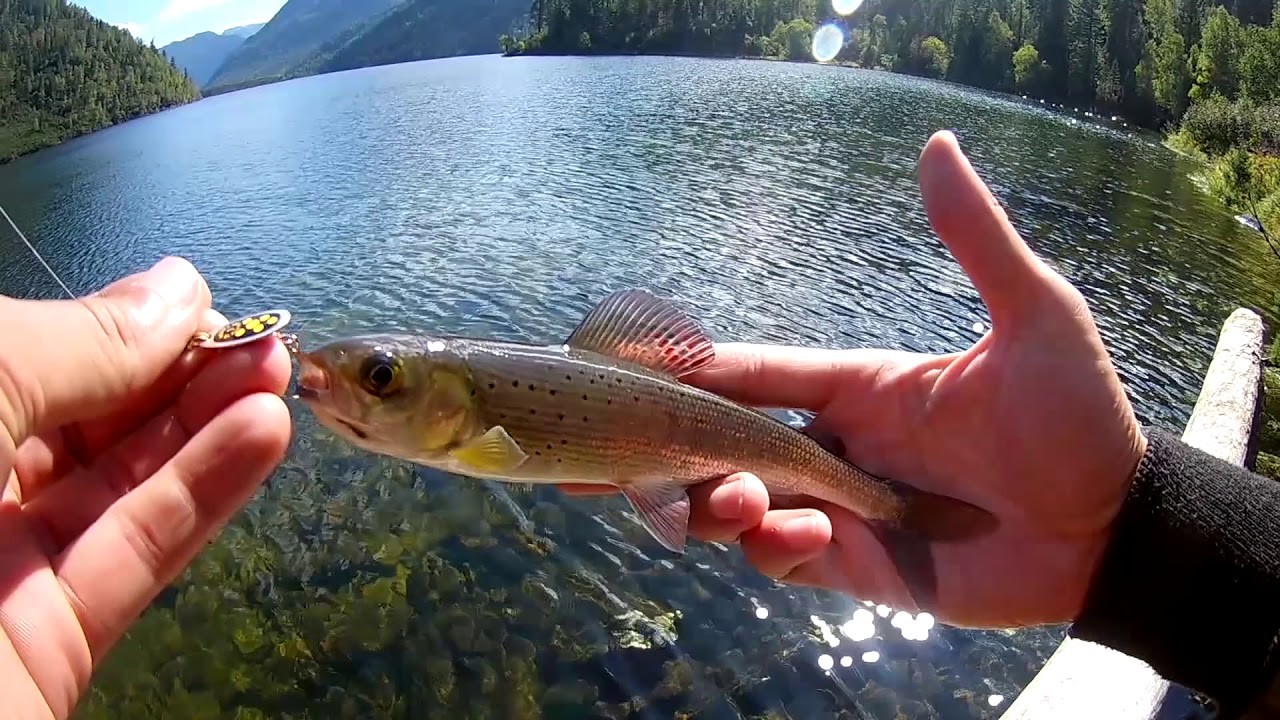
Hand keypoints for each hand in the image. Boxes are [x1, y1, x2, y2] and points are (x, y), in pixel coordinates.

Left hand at [0, 257, 292, 718]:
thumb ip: (76, 344)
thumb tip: (179, 291)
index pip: (24, 356)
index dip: (114, 326)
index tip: (198, 302)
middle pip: (78, 419)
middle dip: (174, 372)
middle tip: (260, 337)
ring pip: (115, 486)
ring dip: (205, 427)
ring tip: (277, 373)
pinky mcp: (46, 643)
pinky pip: (132, 553)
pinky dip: (203, 493)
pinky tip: (262, 435)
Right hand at [560, 131, 1146, 628]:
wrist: (1113, 533)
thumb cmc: (1079, 421)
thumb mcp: (1035, 319)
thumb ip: (976, 240)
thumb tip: (937, 145)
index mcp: (858, 386)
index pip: (751, 372)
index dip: (689, 369)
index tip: (630, 365)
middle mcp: (834, 446)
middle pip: (723, 443)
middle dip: (680, 447)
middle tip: (661, 453)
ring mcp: (839, 508)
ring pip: (735, 506)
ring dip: (717, 503)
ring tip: (743, 500)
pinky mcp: (853, 566)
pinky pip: (780, 560)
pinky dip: (772, 548)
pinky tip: (805, 535)